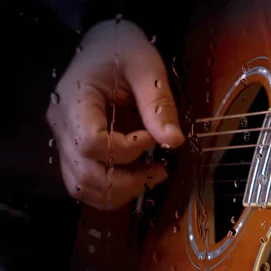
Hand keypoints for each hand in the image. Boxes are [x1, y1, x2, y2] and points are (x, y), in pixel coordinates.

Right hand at [46, 20, 184, 209]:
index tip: (152, 138)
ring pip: (81, 186)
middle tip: (161, 171)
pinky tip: (138, 177)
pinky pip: (85, 182)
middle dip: (127, 182)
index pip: (91, 143)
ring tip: (152, 176)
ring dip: (120, 192)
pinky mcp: (74, 149)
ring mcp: (65, 140)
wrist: (105, 44)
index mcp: (74, 100)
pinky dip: (112, 190)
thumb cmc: (123, 50)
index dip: (126, 149)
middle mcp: (62, 125)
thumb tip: (175, 142)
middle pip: (84, 175)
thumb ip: (159, 105)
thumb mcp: (147, 69)